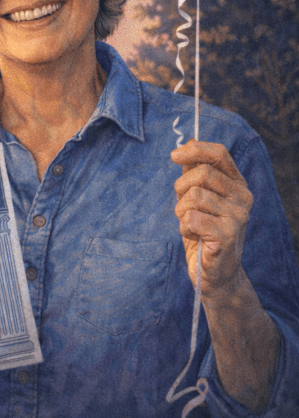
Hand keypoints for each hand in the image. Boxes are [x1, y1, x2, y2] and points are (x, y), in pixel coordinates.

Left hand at [171, 140, 253, 297]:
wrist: (214, 274)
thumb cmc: (203, 232)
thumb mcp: (198, 198)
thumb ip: (195, 173)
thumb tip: (188, 143)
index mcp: (237, 184)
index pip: (219, 154)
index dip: (195, 150)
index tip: (174, 155)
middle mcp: (243, 198)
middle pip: (201, 174)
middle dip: (181, 188)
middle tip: (183, 207)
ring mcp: (238, 217)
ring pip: (193, 196)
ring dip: (181, 212)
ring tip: (190, 225)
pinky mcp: (227, 235)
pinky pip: (191, 218)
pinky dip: (184, 227)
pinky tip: (194, 237)